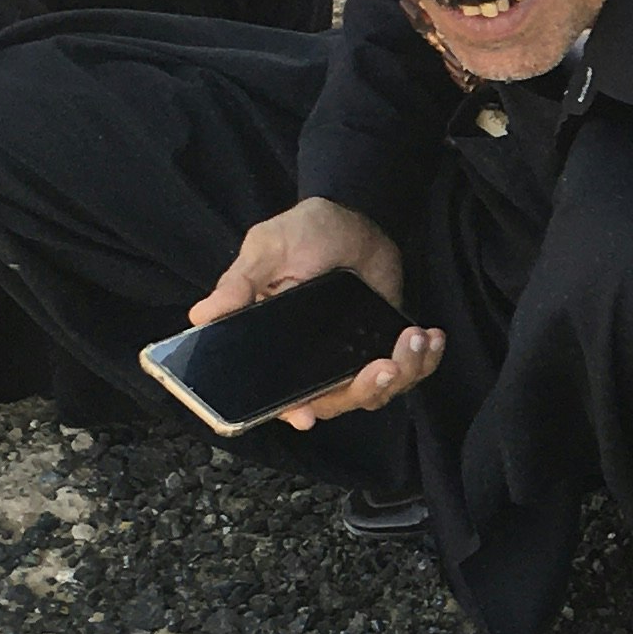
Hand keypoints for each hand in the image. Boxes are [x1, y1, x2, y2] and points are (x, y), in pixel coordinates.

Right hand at [188, 196, 442, 431]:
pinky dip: (424, 360)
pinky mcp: (382, 347)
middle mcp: (313, 361)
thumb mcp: (266, 250)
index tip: (305, 416)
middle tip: (384, 364)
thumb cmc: (303, 233)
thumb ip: (240, 284)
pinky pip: (406, 372)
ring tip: (413, 337)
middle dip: (366, 389)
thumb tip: (203, 315)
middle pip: (336, 401)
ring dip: (403, 373)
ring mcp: (350, 357)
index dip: (290, 409)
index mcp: (277, 346)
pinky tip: (429, 338)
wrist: (353, 218)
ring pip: (376, 392)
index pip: (280, 392)